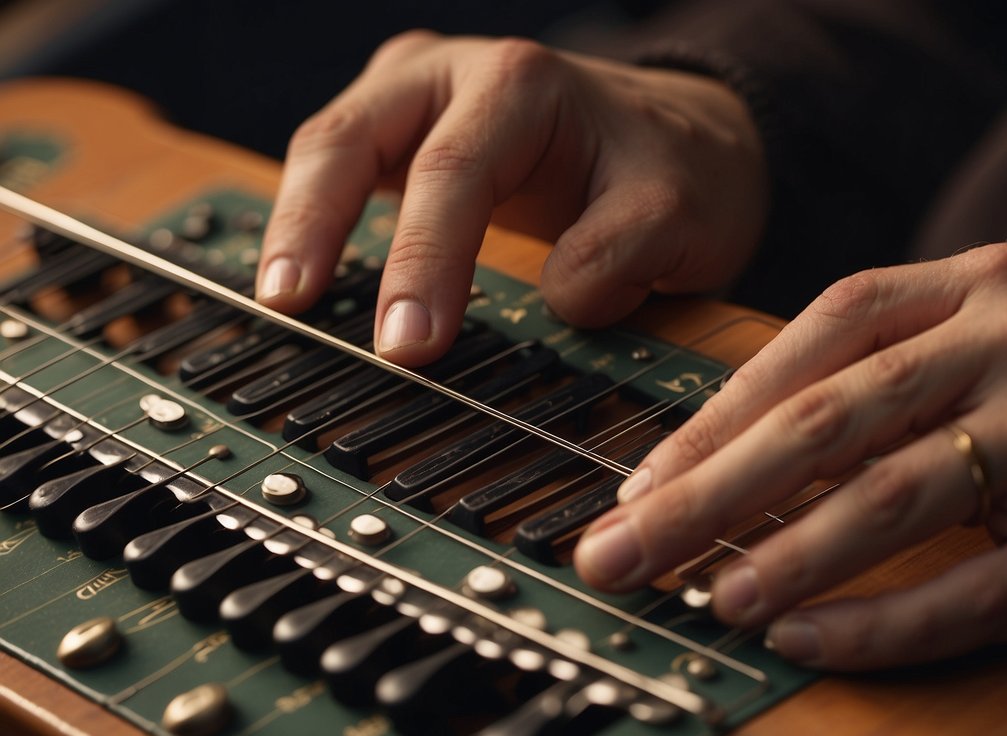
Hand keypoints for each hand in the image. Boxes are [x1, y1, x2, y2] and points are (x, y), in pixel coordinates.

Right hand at [256, 32, 766, 365]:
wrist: (674, 140)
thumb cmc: (671, 171)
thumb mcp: (681, 214)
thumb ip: (623, 256)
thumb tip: (555, 303)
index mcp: (522, 84)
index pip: (453, 170)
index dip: (422, 259)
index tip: (408, 344)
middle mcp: (454, 74)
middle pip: (354, 137)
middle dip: (315, 225)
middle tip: (292, 307)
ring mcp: (415, 96)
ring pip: (329, 148)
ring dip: (297, 224)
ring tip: (279, 301)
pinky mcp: (399, 132)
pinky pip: (340, 172)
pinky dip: (314, 224)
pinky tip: (301, 282)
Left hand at [574, 243, 1006, 669]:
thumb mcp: (994, 314)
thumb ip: (887, 354)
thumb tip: (733, 442)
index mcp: (975, 284)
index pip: (819, 338)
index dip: (718, 410)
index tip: (640, 479)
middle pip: (829, 421)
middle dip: (708, 494)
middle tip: (620, 550)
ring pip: (894, 500)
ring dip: (785, 556)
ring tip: (707, 598)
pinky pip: (976, 591)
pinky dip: (881, 623)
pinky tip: (806, 643)